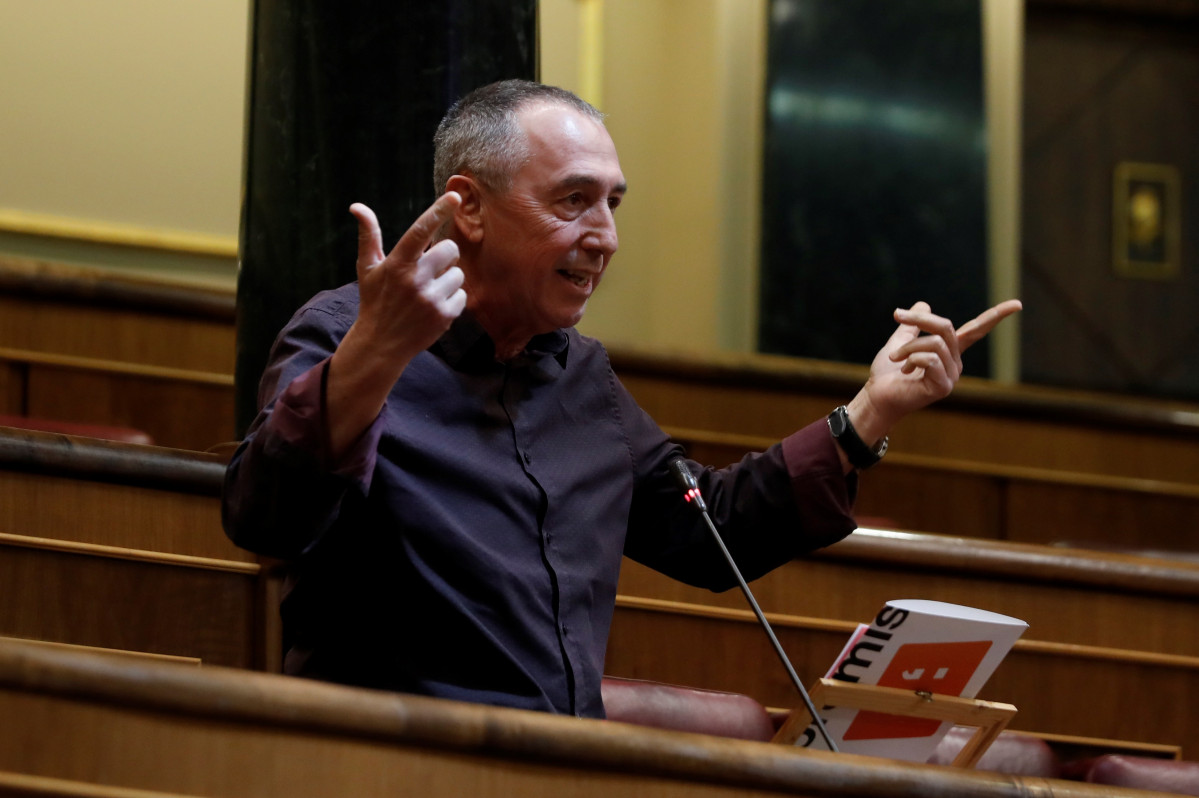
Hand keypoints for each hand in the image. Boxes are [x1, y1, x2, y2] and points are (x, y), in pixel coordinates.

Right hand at [325, 195, 466, 459]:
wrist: (381, 343)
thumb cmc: (375, 300)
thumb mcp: (368, 268)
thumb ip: (368, 236)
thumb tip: (357, 206)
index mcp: (397, 263)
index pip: (420, 231)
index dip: (438, 211)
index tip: (454, 195)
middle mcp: (414, 279)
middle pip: (450, 250)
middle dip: (444, 256)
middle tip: (429, 269)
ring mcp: (431, 299)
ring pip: (458, 274)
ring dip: (448, 280)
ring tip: (428, 293)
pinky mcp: (444, 316)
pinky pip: (462, 296)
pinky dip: (452, 300)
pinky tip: (434, 308)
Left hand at [846, 300, 1022, 448]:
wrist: (877, 398)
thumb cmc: (887, 375)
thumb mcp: (899, 341)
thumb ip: (912, 326)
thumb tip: (923, 303)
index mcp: (948, 351)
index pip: (977, 330)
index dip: (996, 316)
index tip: (1018, 304)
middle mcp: (955, 363)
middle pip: (945, 327)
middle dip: (920, 319)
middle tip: (897, 314)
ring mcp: (951, 376)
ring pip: (935, 343)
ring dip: (908, 346)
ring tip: (895, 358)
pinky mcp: (943, 387)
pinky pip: (930, 359)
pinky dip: (911, 358)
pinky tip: (904, 370)